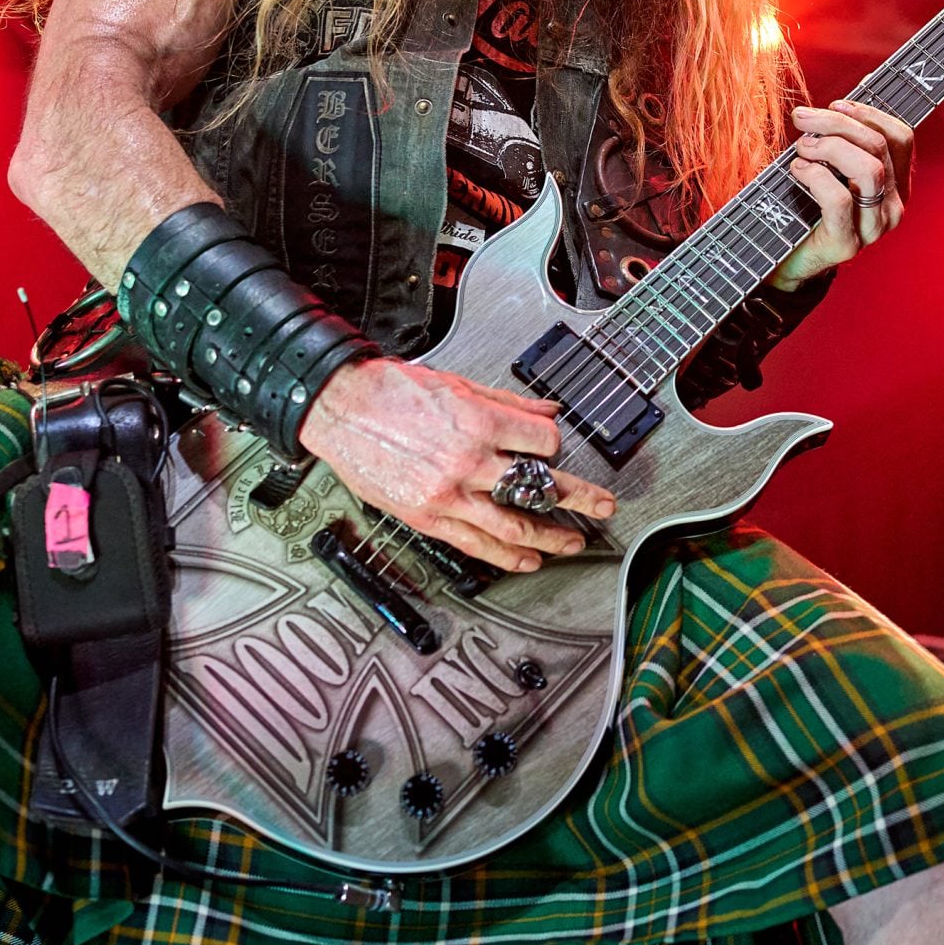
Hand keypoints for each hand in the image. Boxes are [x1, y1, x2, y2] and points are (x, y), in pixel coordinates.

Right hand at [299, 358, 616, 572]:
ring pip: (513, 525)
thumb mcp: (457, 384)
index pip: (544, 442)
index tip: (555, 448)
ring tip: (573, 543)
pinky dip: (506, 556)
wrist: (340, 408)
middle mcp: (468, 461)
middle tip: (603, 508)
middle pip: (539, 487)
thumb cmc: (390, 391)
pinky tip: (527, 560)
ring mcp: (448, 494)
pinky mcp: (427, 516)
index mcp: (479, 422)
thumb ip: (507, 403)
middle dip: (579, 500)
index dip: (555, 444)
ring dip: (551, 538)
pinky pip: (475, 543)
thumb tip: (546, 412)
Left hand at [773, 99, 913, 290]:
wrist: (786, 260)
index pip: (900, 137)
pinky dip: (815, 176)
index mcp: (896, 186)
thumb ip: (841, 143)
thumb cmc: (806, 207)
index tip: (835, 104)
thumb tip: (835, 106)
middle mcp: (892, 207)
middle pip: (879, 146)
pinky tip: (798, 170)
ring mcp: (873, 228)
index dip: (869, 113)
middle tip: (802, 119)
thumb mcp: (830, 169)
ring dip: (829, 146)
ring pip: (868, 169)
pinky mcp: (847, 244)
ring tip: (801, 147)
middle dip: (837, 123)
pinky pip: (840, 199)